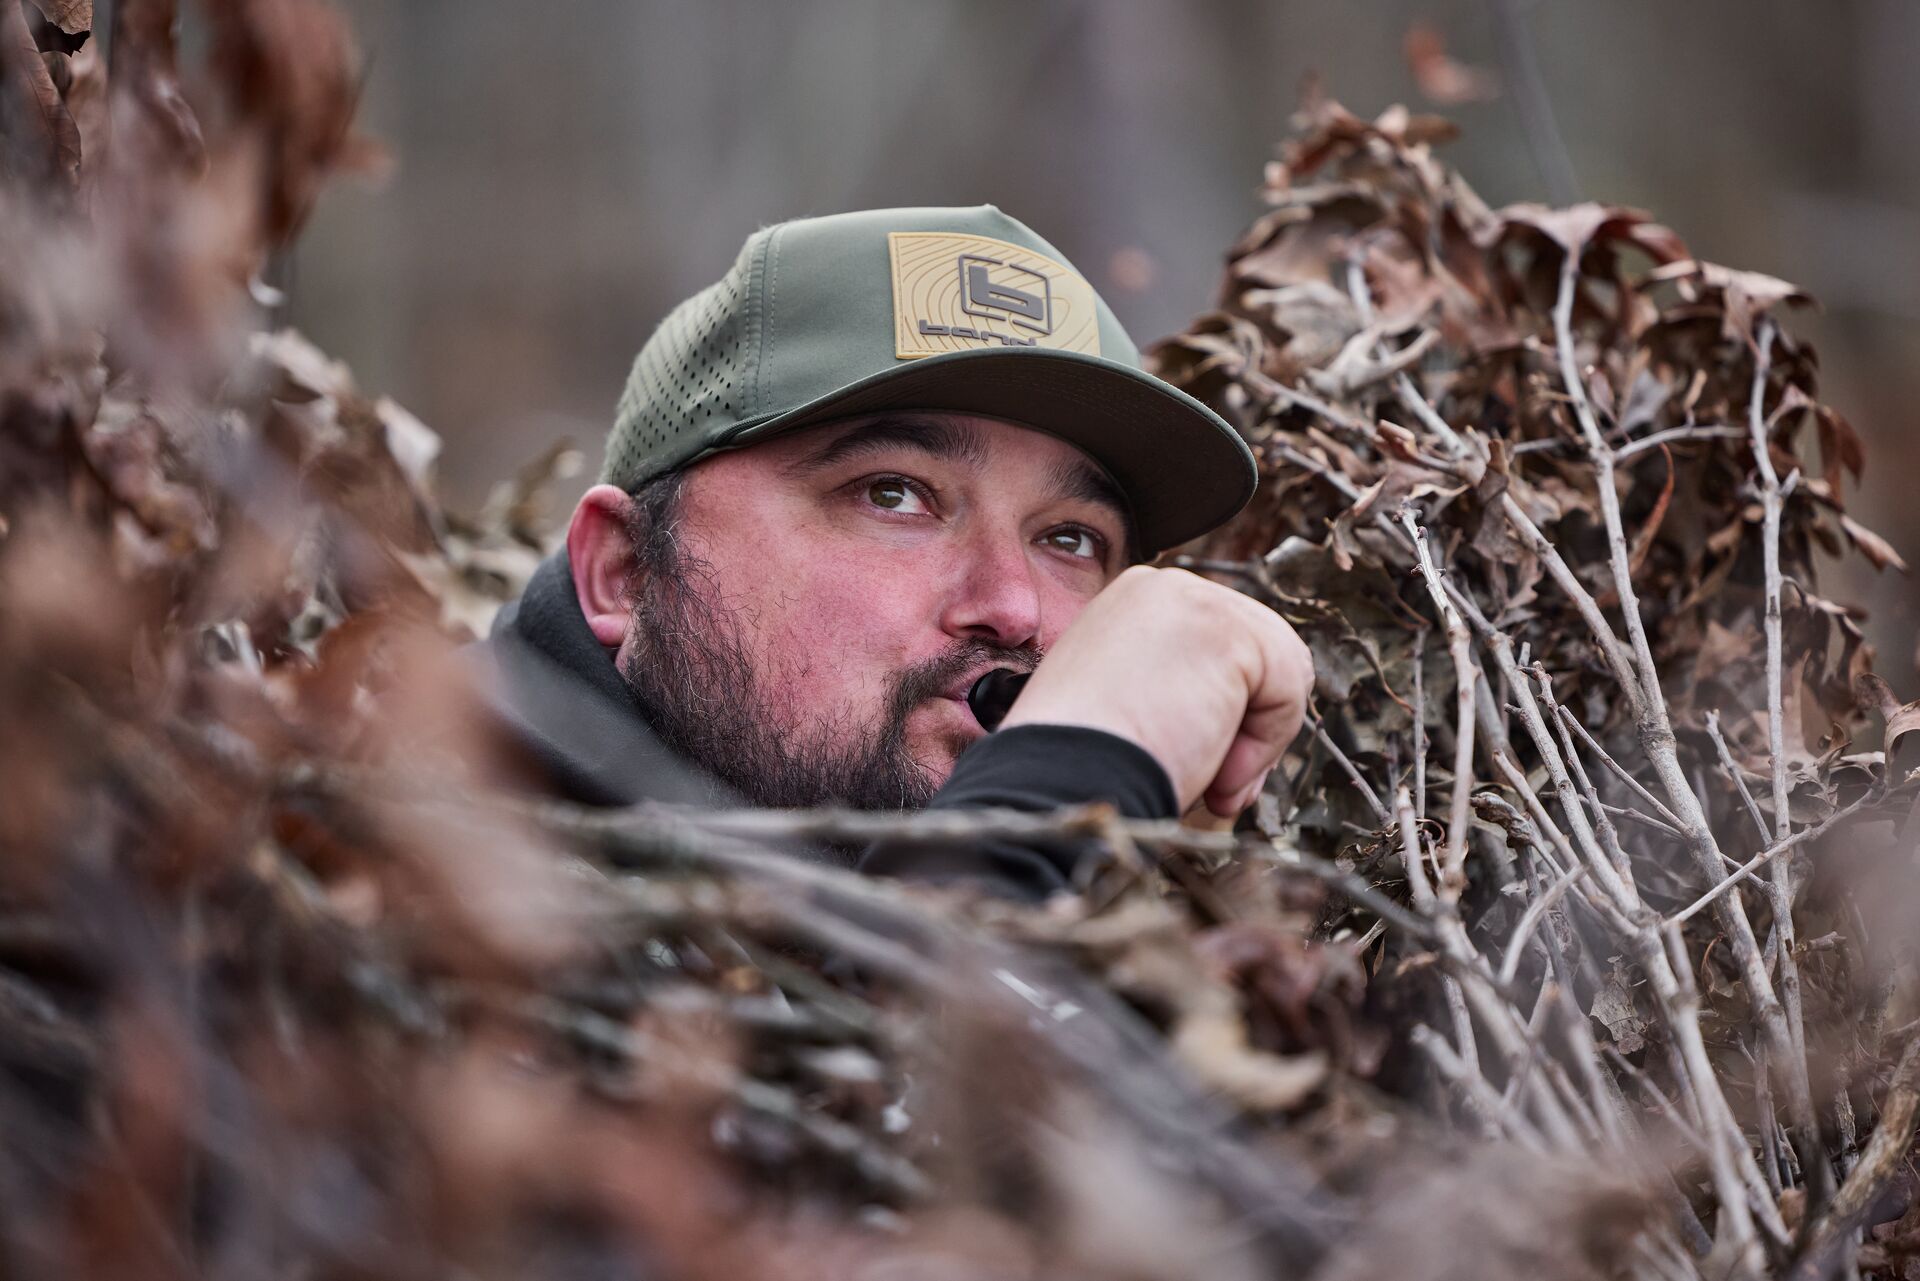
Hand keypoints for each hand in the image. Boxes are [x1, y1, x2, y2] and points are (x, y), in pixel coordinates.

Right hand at [999, 566, 1314, 816]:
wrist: (1058, 785)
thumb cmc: (1085, 768)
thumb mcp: (1130, 708)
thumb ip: (1181, 688)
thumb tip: (1241, 710)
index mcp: (1132, 605)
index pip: (1222, 650)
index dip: (1223, 716)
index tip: (1187, 763)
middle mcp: (1163, 587)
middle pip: (1261, 655)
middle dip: (1246, 728)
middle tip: (1210, 783)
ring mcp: (1194, 599)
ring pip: (1281, 672)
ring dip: (1253, 742)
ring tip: (1206, 777)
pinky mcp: (1226, 629)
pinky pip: (1288, 690)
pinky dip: (1263, 746)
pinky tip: (1211, 766)